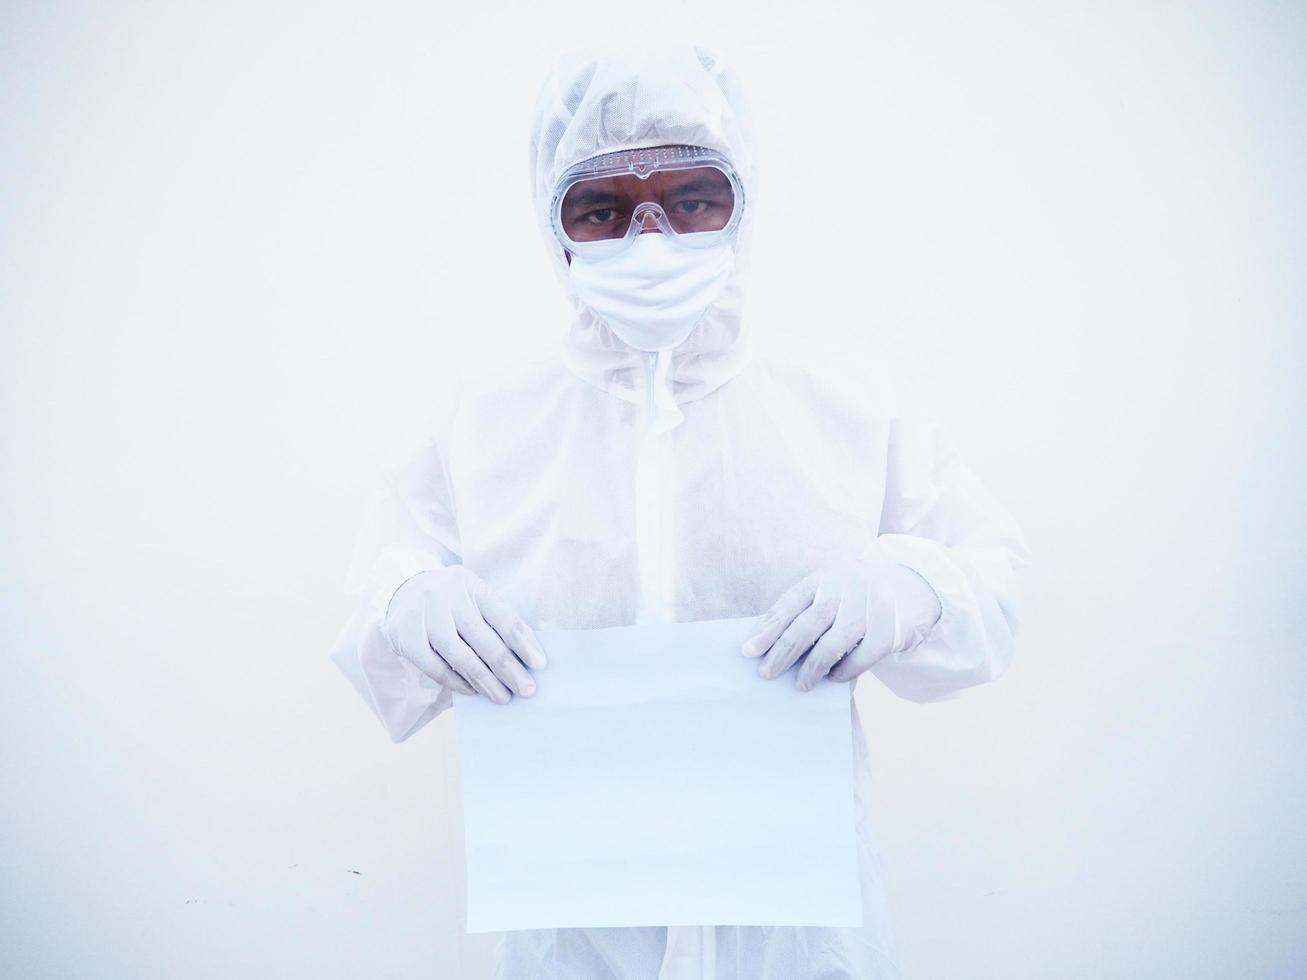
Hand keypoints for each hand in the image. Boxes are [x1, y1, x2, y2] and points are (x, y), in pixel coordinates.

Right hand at [381, 566, 546, 704]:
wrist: (401, 592)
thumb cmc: (451, 601)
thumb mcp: (474, 599)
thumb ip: (496, 622)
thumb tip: (526, 658)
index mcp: (471, 585)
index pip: (503, 617)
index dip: (523, 643)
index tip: (540, 665)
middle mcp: (447, 597)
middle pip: (485, 640)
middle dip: (509, 670)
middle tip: (526, 690)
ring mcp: (424, 616)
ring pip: (461, 657)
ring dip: (486, 682)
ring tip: (502, 697)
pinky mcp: (406, 637)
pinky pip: (436, 668)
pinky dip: (457, 683)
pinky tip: (473, 691)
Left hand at [741, 556, 941, 690]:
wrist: (914, 585)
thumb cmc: (858, 593)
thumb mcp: (831, 588)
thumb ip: (805, 608)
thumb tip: (766, 639)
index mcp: (823, 578)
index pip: (789, 604)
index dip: (767, 628)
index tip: (748, 651)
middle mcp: (844, 589)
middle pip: (807, 624)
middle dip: (783, 651)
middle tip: (766, 673)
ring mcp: (868, 608)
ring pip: (833, 642)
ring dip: (813, 667)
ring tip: (800, 684)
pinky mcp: (889, 629)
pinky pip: (862, 656)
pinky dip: (844, 671)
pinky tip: (833, 679)